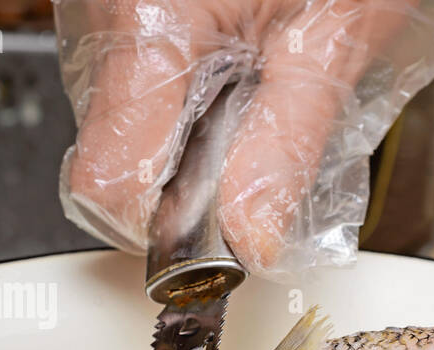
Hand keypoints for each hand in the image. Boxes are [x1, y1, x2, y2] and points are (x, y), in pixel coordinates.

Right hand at [55, 0, 433, 277]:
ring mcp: (100, 7)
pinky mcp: (117, 5)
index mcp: (147, 24)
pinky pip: (136, 82)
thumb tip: (251, 241)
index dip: (166, 229)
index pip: (110, 184)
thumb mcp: (333, 39)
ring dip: (189, 141)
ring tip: (257, 93)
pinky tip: (234, 73)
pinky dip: (186, 99)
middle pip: (116, 158)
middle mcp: (103, 14)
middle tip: (262, 152)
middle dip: (186, 182)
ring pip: (126, 124)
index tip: (220, 239)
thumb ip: (286, 148)